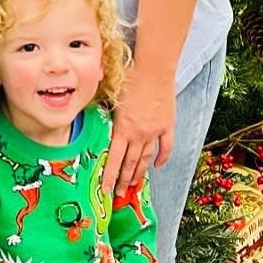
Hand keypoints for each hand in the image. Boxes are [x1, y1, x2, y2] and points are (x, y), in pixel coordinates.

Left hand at [102, 69, 175, 196]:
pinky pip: (165, 147)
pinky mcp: (167, 126)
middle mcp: (138, 134)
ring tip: (134, 186)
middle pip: (130, 164)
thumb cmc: (131, 77)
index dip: (109, 177)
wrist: (154, 68)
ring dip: (139, 174)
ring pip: (146, 159)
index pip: (113, 160)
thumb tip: (95, 119)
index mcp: (122, 129)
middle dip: (123, 181)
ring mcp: (154, 132)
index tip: (106, 191)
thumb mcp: (112, 97)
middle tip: (119, 194)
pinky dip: (162, 158)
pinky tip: (158, 166)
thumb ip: (106, 113)